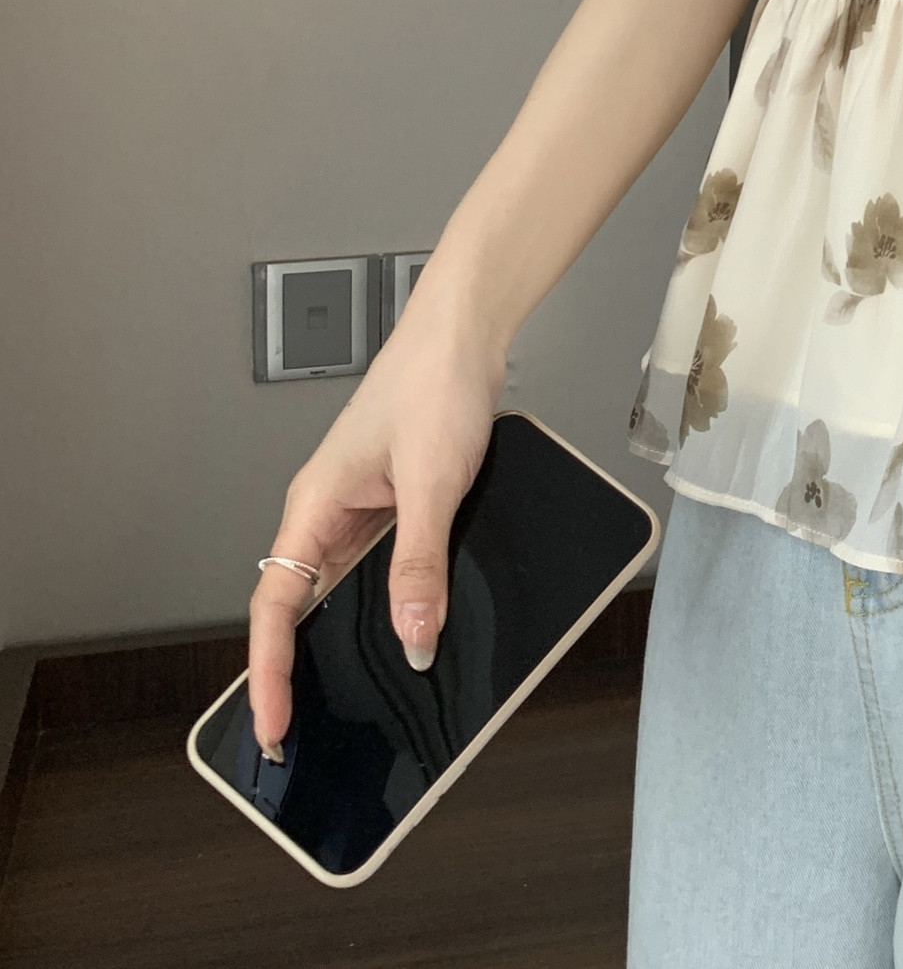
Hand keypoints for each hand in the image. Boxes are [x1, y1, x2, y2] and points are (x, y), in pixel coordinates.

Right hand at [246, 299, 501, 760]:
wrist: (468, 334)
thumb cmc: (435, 383)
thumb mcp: (432, 484)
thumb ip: (418, 565)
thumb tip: (413, 637)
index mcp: (315, 505)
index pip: (275, 607)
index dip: (270, 673)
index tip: (274, 725)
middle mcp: (330, 509)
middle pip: (300, 606)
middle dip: (300, 670)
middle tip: (308, 733)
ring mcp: (364, 506)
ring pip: (343, 587)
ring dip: (347, 637)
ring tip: (360, 695)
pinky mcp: (397, 500)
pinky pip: (382, 564)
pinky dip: (391, 601)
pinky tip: (415, 624)